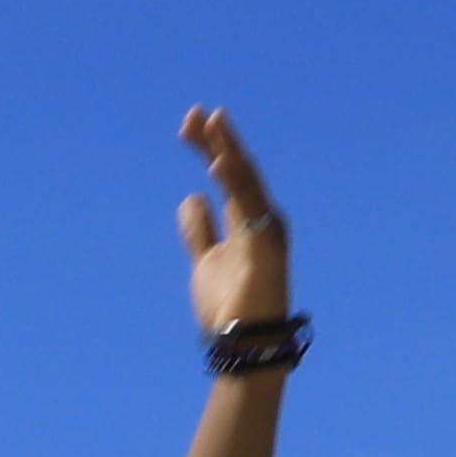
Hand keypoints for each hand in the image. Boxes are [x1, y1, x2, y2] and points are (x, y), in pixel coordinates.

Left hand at [174, 104, 290, 338]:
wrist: (243, 344)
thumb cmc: (229, 307)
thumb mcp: (205, 260)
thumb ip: (200, 230)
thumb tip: (191, 198)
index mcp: (247, 220)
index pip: (227, 174)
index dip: (210, 148)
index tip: (189, 126)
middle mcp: (261, 219)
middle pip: (238, 170)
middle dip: (218, 141)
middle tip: (196, 113)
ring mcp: (266, 231)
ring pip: (247, 182)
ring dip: (228, 151)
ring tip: (211, 123)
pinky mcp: (265, 246)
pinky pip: (251, 209)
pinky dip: (236, 185)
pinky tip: (217, 165)